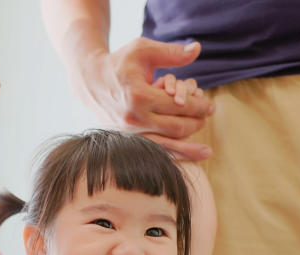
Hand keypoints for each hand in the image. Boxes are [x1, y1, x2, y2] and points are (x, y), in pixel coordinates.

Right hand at [72, 38, 213, 159]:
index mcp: (138, 95)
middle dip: (196, 123)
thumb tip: (198, 49)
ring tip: (206, 151)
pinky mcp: (124, 139)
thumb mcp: (143, 49)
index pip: (178, 105)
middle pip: (175, 127)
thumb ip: (172, 52)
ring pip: (165, 146)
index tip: (210, 105)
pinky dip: (169, 156)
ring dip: (188, 149)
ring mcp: (127, 132)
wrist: (89, 80)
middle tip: (206, 117)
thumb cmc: (119, 62)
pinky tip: (184, 159)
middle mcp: (133, 118)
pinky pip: (152, 151)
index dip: (198, 106)